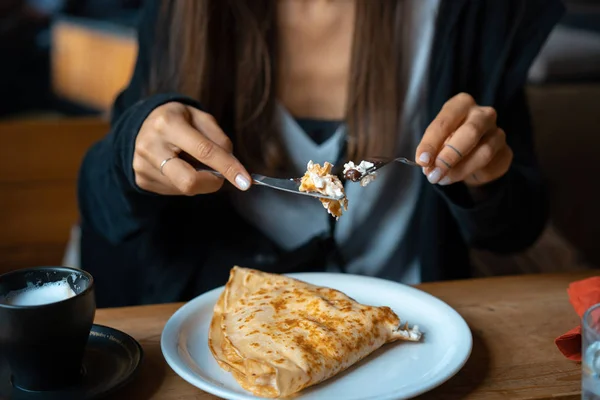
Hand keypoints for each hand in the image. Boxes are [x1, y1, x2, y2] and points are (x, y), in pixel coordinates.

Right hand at [133, 102, 250, 194]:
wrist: (141, 124)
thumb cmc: (179, 120)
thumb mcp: (201, 118)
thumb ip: (219, 140)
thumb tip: (231, 166)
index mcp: (168, 123)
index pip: (204, 151)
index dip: (228, 167)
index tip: (245, 181)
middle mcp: (151, 145)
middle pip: (189, 181)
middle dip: (212, 183)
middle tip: (220, 176)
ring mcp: (143, 165)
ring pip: (185, 188)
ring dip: (199, 181)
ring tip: (190, 161)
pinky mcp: (142, 180)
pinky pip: (175, 191)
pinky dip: (185, 182)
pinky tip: (179, 167)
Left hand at [416, 93, 512, 187]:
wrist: (473, 158)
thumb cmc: (449, 142)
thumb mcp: (436, 143)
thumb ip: (432, 151)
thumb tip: (428, 165)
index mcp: (461, 104)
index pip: (445, 121)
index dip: (431, 143)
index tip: (422, 160)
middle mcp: (483, 114)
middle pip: (470, 131)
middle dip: (449, 155)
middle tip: (434, 173)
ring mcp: (498, 132)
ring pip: (484, 152)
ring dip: (459, 170)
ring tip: (442, 179)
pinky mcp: (506, 152)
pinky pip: (490, 165)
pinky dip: (471, 174)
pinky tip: (458, 178)